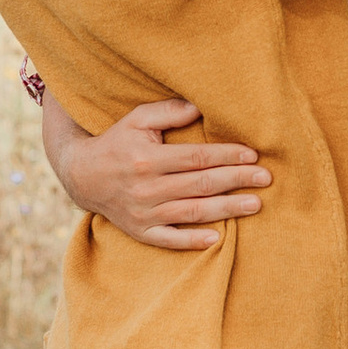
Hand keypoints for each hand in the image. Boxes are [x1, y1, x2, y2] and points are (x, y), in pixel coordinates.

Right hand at [48, 95, 270, 252]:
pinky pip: (169, 240)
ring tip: (256, 205)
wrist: (82, 176)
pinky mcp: (140, 231)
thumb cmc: (117, 141)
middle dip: (236, 181)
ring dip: (226, 209)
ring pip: (192, 213)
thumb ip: (168, 111)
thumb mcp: (137, 119)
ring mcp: (143, 213)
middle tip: (266, 178)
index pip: (196, 158)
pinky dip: (192, 241)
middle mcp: (146, 188)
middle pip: (200, 185)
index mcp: (147, 159)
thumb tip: (202, 107)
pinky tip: (217, 238)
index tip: (252, 155)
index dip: (227, 156)